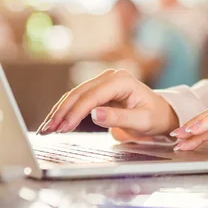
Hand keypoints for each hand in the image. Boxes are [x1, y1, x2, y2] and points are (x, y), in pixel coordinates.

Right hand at [37, 69, 178, 138]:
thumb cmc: (154, 117)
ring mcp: (102, 82)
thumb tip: (94, 114)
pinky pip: (77, 100)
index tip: (63, 127)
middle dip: (61, 113)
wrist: (160, 113)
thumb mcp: (141, 121)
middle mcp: (109, 76)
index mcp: (121, 80)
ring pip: (74, 96)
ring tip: (46, 129)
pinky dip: (65, 111)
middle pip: (78, 94)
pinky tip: (55, 122)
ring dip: (59, 112)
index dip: (75, 112)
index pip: (92, 96)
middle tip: (47, 130)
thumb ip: (119, 118)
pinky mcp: (97, 90)